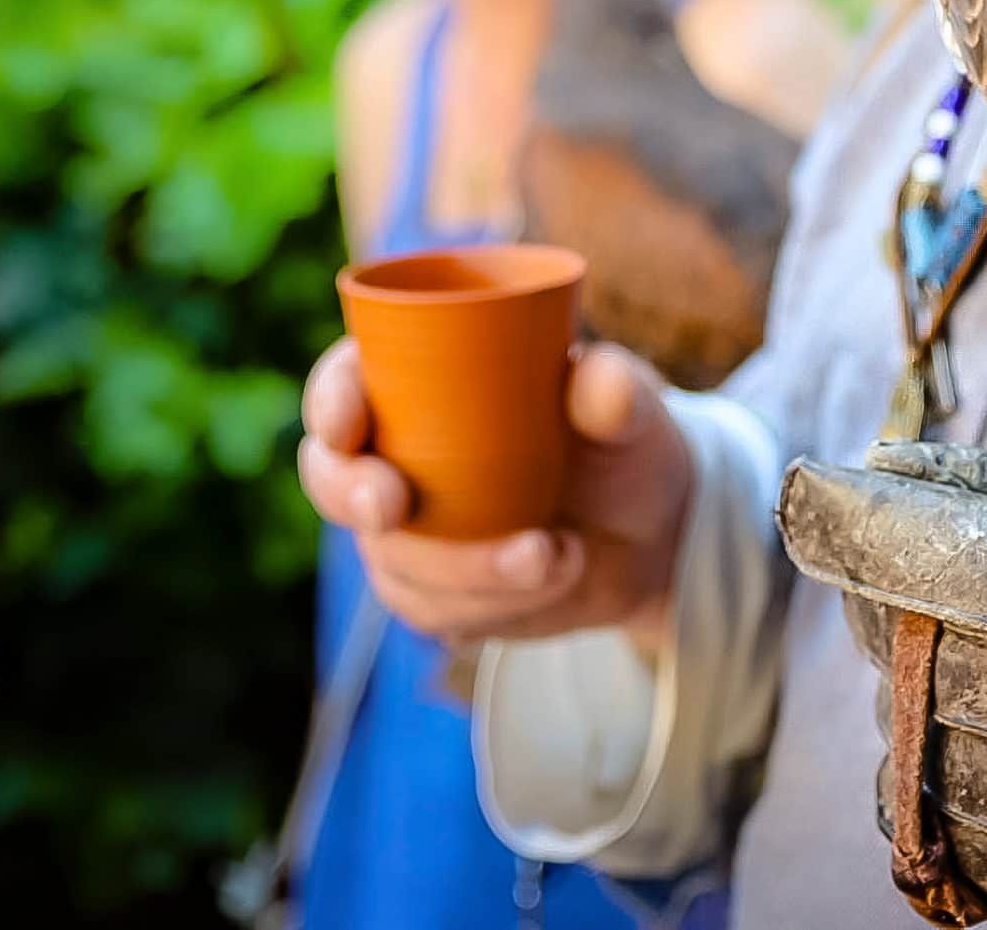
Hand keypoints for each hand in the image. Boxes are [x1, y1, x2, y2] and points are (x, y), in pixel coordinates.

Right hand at [298, 338, 693, 648]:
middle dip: (351, 493)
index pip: (350, 378)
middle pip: (332, 475)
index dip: (332, 398)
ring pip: (391, 557)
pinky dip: (493, 604)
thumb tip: (599, 378)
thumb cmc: (629, 447)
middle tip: (395, 504)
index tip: (348, 425)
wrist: (654, 534)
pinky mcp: (434, 591)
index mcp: (431, 381)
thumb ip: (616, 392)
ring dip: (465, 567)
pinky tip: (555, 579)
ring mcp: (410, 529)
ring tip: (558, 555)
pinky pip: (431, 610)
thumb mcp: (634, 412)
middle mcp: (401, 455)